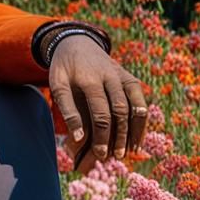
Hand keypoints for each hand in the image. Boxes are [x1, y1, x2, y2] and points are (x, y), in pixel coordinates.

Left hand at [47, 34, 148, 174]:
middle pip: (120, 111)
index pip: (101, 113)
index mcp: (89, 80)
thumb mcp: (58, 85)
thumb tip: (78, 139)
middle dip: (119, 136)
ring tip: (131, 152)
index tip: (101, 154)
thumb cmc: (64, 69)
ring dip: (135, 131)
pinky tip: (138, 138)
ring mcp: (123, 77)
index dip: (102, 136)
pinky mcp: (130, 78)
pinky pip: (140, 101)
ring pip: (135, 107)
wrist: (77, 42)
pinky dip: (142, 120)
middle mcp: (110, 77)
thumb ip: (68, 111)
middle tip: (116, 156)